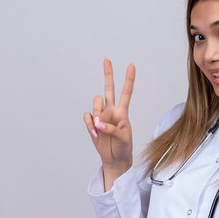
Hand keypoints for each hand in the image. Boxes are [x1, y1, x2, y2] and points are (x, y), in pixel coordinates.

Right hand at [83, 58, 135, 184]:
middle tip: (107, 59)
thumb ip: (112, 129)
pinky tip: (95, 134)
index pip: (126, 93)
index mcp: (123, 112)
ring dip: (96, 114)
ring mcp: (101, 115)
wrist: (115, 158)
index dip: (129, 79)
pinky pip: (87, 116)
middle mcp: (111, 110)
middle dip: (108, 74)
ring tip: (100, 129)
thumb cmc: (124, 147)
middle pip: (109, 88)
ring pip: (95, 102)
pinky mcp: (92, 122)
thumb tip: (98, 123)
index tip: (131, 65)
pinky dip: (89, 124)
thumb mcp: (124, 138)